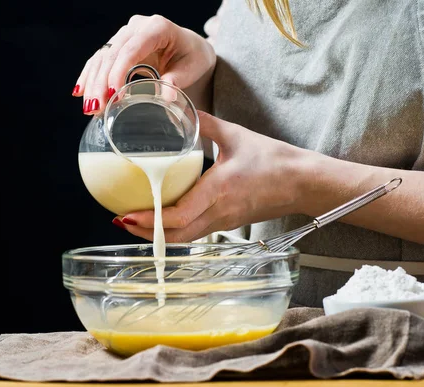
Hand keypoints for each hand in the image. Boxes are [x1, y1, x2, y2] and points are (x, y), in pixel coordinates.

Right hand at [72, 14, 215, 114]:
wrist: (190, 47)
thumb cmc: (192, 56)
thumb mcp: (192, 67)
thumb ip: (178, 80)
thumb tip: (166, 97)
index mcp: (157, 28)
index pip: (131, 49)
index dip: (118, 72)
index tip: (113, 95)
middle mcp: (137, 27)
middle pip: (112, 54)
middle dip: (101, 83)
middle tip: (96, 108)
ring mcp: (125, 34)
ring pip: (102, 57)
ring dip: (92, 83)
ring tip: (89, 108)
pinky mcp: (118, 45)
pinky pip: (99, 59)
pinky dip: (89, 76)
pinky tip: (79, 92)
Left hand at [114, 111, 307, 241]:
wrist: (303, 183)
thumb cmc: (275, 160)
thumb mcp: (237, 136)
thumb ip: (206, 124)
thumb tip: (182, 110)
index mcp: (220, 190)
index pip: (180, 215)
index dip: (151, 220)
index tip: (127, 215)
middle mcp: (220, 212)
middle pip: (176, 235)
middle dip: (145, 233)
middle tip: (120, 220)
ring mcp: (224, 222)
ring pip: (185, 238)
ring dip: (157, 235)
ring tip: (133, 222)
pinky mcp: (228, 224)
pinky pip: (195, 233)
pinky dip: (174, 231)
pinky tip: (160, 219)